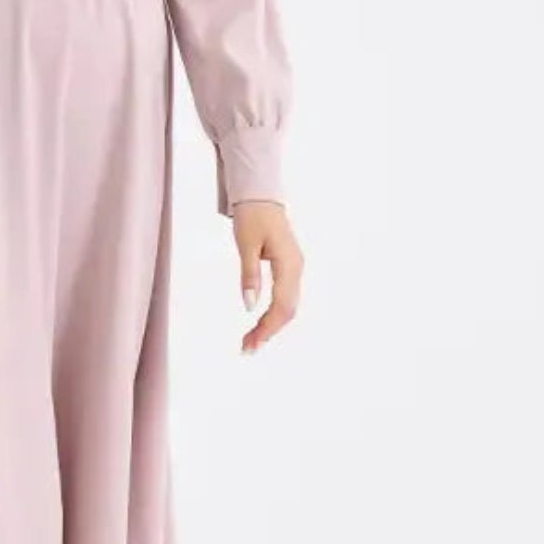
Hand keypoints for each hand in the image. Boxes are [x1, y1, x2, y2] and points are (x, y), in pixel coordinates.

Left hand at [230, 199, 301, 353]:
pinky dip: (273, 314)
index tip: (250, 344)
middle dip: (268, 332)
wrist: (261, 195)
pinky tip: (261, 324)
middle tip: (246, 349)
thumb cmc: (253, 216)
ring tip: (250, 341)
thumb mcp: (246, 244)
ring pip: (288, 306)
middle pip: (287, 311)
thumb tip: (250, 306)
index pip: (282, 306)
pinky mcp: (289, 268)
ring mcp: (295, 269)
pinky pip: (286, 297)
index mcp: (289, 264)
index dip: (267, 328)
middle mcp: (297, 269)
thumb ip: (249, 275)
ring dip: (270, 325)